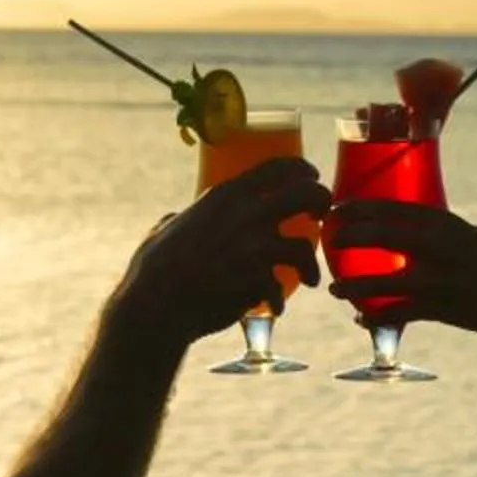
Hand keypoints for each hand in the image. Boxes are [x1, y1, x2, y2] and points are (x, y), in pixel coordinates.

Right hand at [101, 157, 329, 354]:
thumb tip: (175, 218)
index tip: (311, 177)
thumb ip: (179, 219)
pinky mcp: (256, 279)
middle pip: (306, 195)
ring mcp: (254, 247)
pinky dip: (279, 300)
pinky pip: (281, 288)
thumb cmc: (154, 269)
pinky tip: (274, 308)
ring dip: (311, 266)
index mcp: (227, 196)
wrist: (155, 304)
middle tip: (320, 217)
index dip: (302, 169)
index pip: (278, 167)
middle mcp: (246, 214)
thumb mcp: (166, 229)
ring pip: (303, 248)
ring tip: (309, 279)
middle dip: (322, 204)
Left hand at [323, 200, 476, 349]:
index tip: (339, 207)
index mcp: (449, 224)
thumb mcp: (476, 236)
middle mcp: (441, 247)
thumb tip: (416, 228)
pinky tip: (361, 319)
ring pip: (385, 281)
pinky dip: (379, 317)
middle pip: (383, 236)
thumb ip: (445, 232)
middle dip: (351, 236)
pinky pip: (401, 314)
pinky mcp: (443, 310)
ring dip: (355, 285)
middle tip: (329, 240)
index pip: (397, 207)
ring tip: (334, 288)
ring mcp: (441, 280)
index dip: (363, 207)